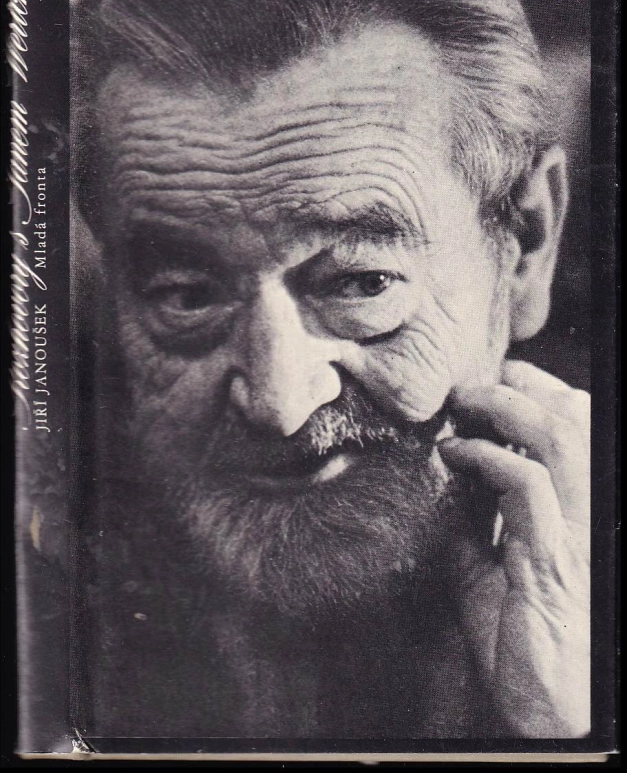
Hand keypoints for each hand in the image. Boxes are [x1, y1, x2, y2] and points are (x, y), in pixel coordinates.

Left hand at [437, 360, 589, 736]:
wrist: (546, 711)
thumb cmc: (524, 643)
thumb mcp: (493, 571)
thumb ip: (478, 527)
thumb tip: (449, 484)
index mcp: (582, 511)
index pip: (580, 429)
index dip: (542, 395)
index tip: (495, 384)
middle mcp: (591, 514)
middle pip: (575, 420)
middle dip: (524, 388)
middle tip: (473, 386)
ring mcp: (578, 535)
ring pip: (559, 439)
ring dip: (504, 410)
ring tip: (463, 405)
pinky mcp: (553, 561)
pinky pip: (527, 487)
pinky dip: (488, 458)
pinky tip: (456, 453)